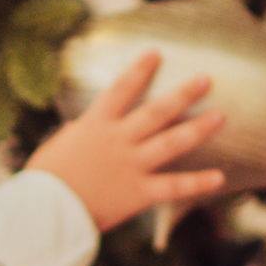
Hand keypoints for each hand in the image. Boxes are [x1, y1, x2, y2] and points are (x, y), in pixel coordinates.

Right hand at [27, 52, 225, 230]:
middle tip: (207, 79)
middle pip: (157, 111)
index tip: (156, 53)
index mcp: (95, 125)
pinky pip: (173, 187)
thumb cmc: (44, 181)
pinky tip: (219, 177)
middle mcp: (118, 141)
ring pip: (171, 142)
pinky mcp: (138, 193)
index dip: (139, 69)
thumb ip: (77, 133)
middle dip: (183, 93)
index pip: (121, 89)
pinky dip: (197, 183)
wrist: (45, 213)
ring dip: (198, 128)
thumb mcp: (57, 146)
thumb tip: (82, 126)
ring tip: (221, 116)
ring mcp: (131, 165)